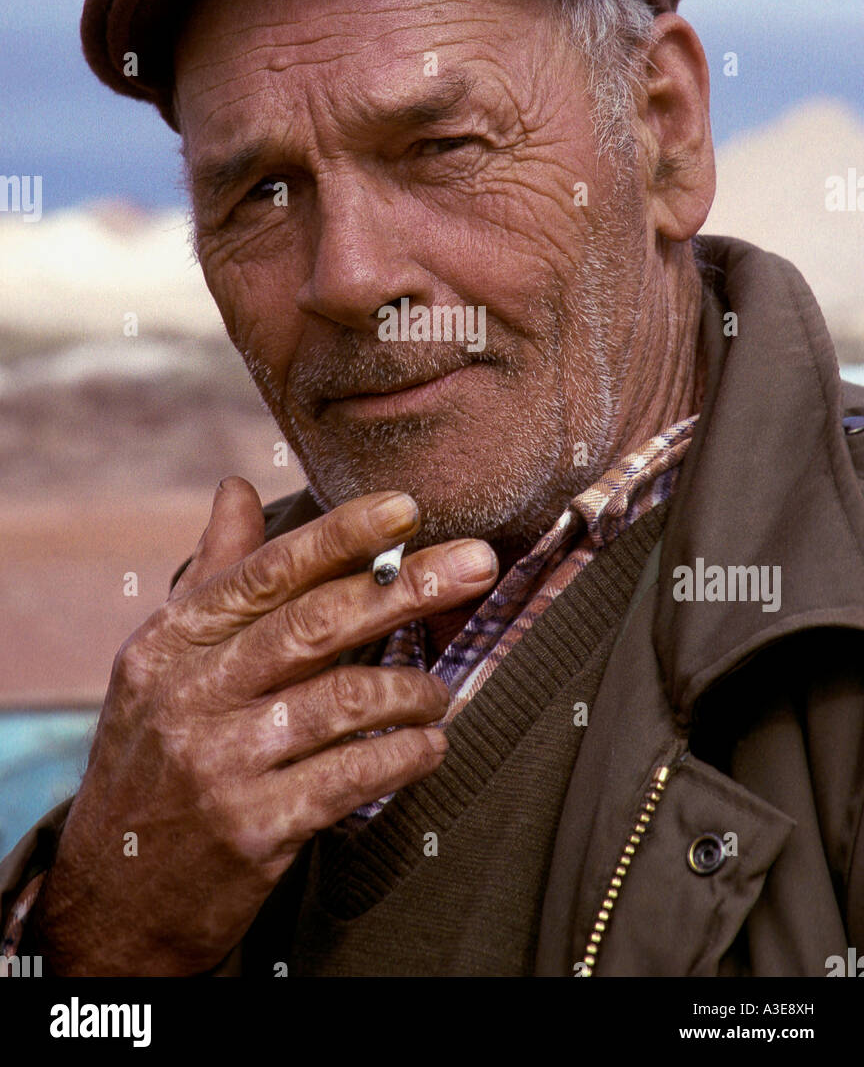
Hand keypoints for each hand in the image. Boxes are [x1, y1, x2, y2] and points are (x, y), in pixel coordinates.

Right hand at [30, 478, 497, 974]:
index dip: (340, 536)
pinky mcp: (255, 829)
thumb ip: (212, 574)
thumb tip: (237, 487)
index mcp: (170, 642)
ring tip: (439, 693)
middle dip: (404, 588)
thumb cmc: (152, 756)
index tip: (405, 507)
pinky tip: (429, 747)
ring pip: (342, 701)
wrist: (115, 896)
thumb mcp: (163, 661)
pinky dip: (406, 756)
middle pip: (314, 625)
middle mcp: (190, 695)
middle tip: (477, 562)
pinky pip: (353, 776)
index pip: (265, 573)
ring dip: (411, 690)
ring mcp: (221, 765)